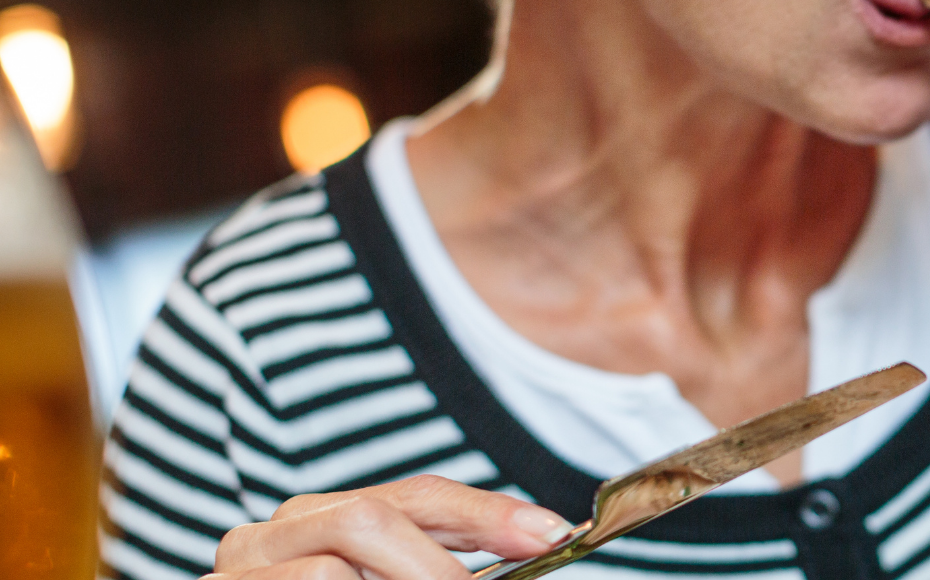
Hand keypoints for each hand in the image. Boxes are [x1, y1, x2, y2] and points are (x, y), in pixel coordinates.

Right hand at [205, 475, 572, 579]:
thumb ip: (435, 562)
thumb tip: (532, 541)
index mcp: (320, 522)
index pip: (414, 497)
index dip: (487, 511)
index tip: (552, 532)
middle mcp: (268, 536)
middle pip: (372, 517)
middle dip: (442, 563)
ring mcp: (236, 572)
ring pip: (334, 566)